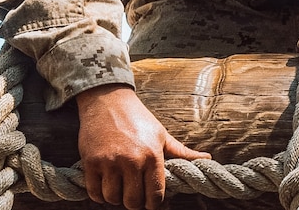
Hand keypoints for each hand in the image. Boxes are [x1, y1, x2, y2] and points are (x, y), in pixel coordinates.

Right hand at [75, 84, 209, 209]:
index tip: (150, 199)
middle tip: (133, 192)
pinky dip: (99, 194)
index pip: (155, 196)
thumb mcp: (161, 134)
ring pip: (113, 198)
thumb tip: (207, 158)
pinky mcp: (91, 161)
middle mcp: (131, 160)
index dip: (153, 203)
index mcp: (152, 155)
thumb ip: (182, 152)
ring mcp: (110, 162)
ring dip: (116, 197)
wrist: (107, 98)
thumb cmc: (137, 117)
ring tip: (119, 186)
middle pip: (133, 202)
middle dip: (134, 201)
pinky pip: (94, 192)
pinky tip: (105, 184)